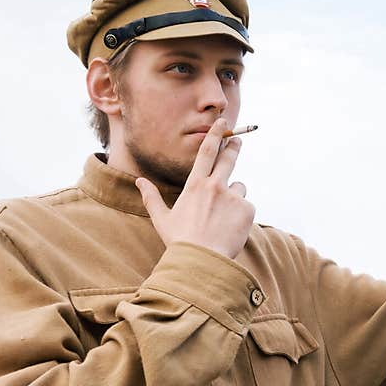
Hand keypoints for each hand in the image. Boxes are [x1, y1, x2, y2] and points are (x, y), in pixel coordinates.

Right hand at [135, 118, 254, 259]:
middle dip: (234, 147)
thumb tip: (139, 182)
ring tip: (223, 217)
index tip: (222, 123)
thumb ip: (151, 197)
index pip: (206, 152)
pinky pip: (246, 207)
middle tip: (237, 141)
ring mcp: (233, 197)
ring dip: (234, 196)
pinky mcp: (247, 210)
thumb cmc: (180, 242)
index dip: (215, 134)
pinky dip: (241, 215)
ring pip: (238, 188)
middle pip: (229, 159)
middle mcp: (216, 186)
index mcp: (195, 185)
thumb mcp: (162, 219)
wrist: (202, 262)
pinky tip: (230, 228)